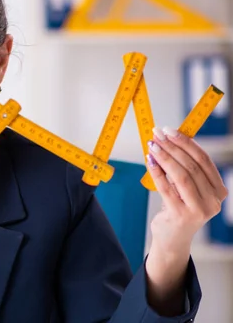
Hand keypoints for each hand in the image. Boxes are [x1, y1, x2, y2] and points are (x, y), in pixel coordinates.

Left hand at [146, 126, 228, 255]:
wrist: (172, 239)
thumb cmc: (179, 208)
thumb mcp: (188, 189)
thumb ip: (185, 169)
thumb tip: (169, 139)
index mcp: (219, 191)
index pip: (204, 160)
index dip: (187, 143)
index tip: (170, 130)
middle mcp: (213, 201)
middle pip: (192, 166)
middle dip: (173, 147)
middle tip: (157, 134)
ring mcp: (198, 210)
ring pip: (181, 176)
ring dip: (164, 157)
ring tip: (152, 145)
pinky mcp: (181, 215)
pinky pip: (166, 188)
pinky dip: (157, 172)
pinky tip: (149, 161)